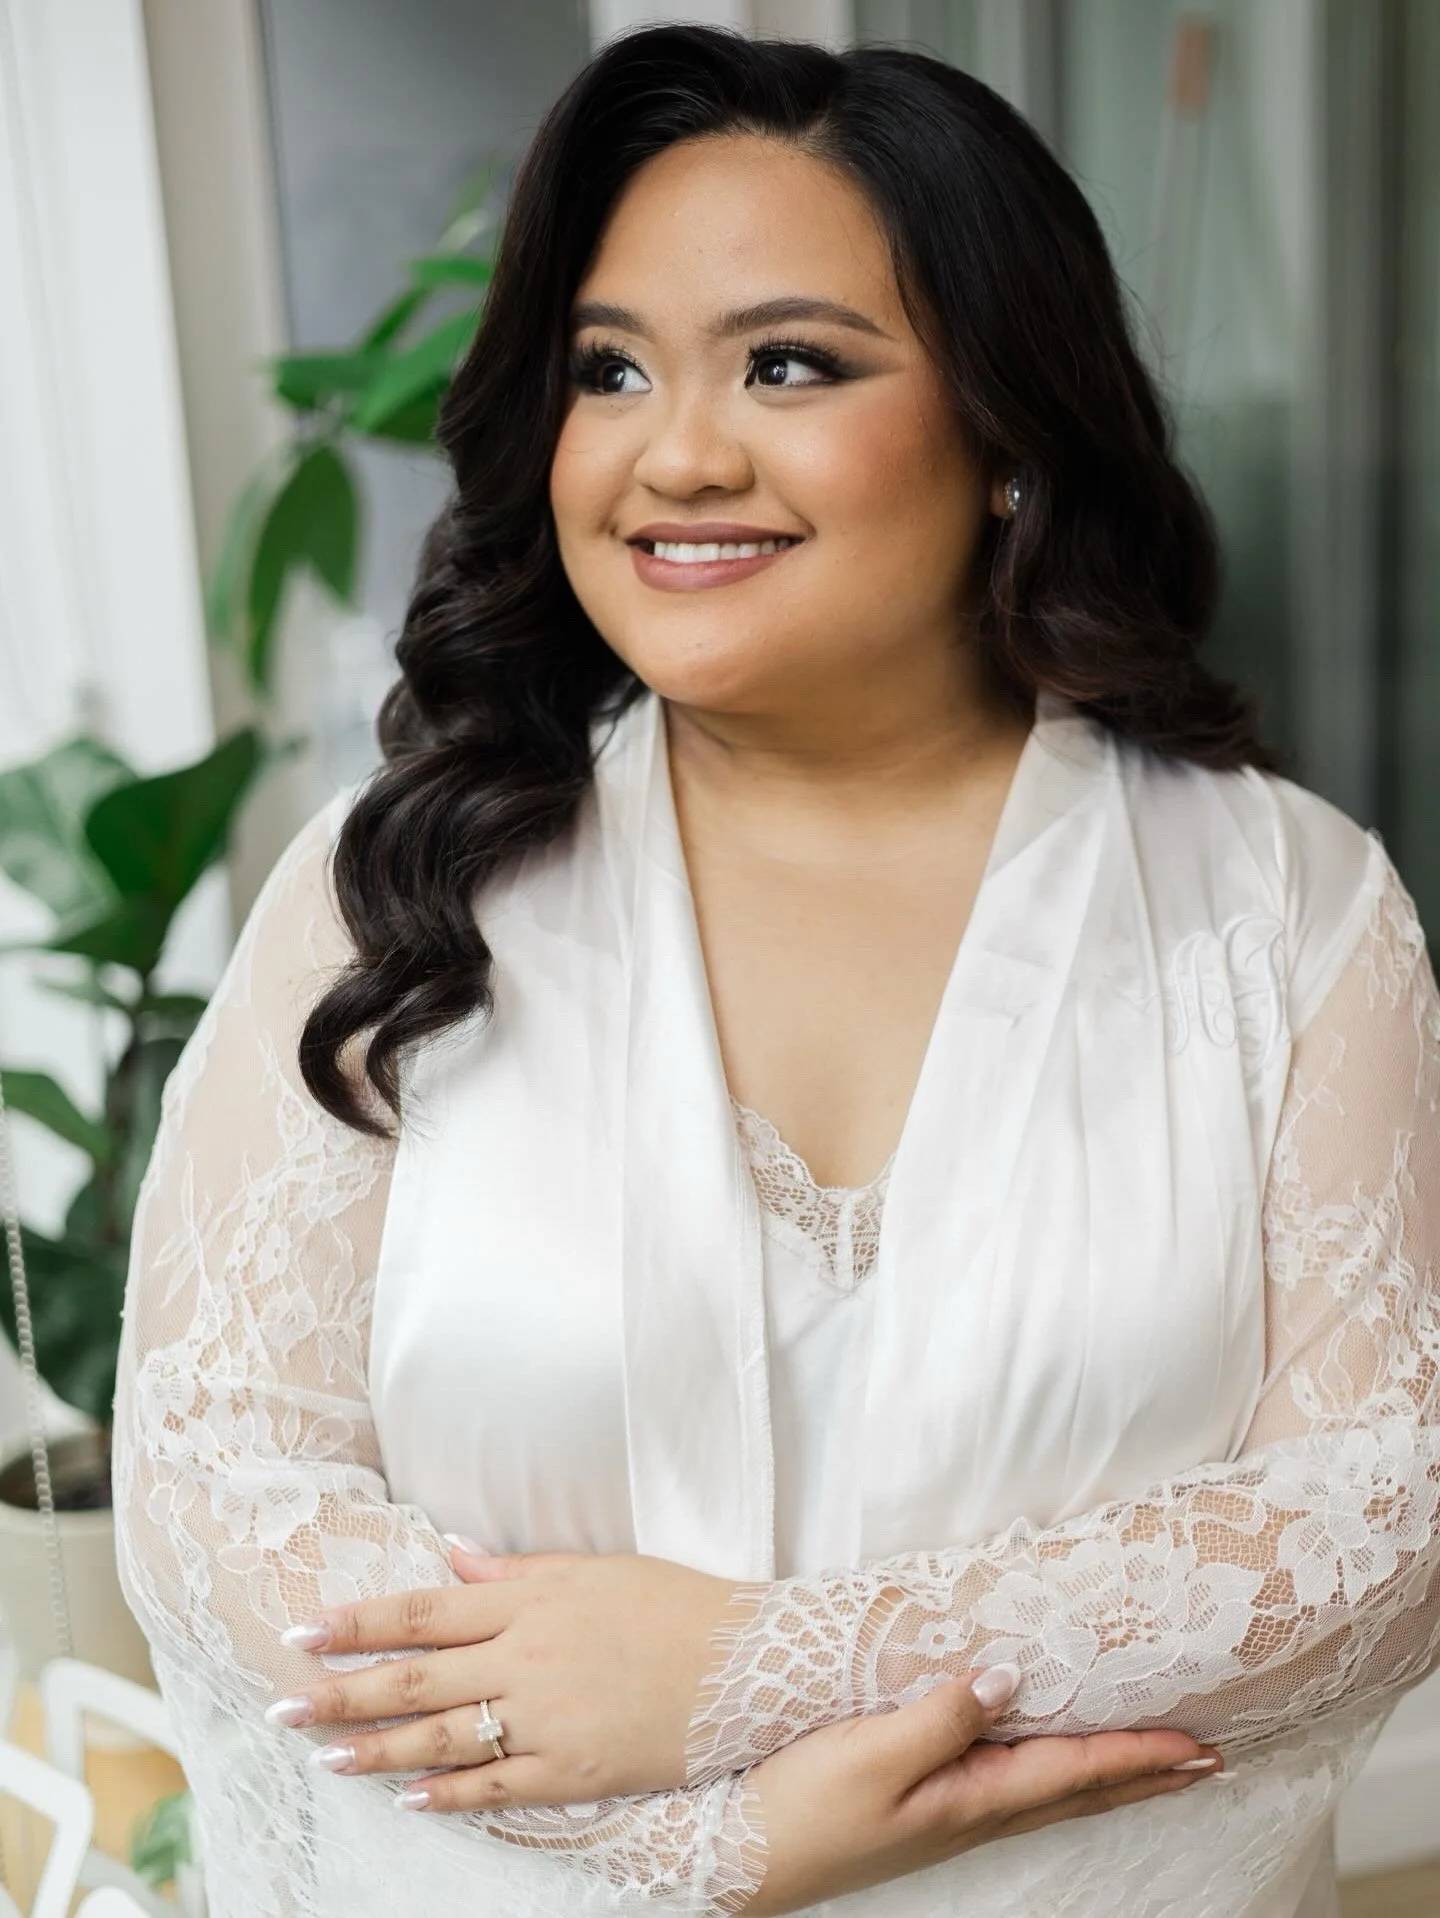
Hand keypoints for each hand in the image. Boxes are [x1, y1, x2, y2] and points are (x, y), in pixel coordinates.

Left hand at [263, 1544, 737, 1805]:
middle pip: (416, 1678)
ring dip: (376, 1747)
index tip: (304, 1632)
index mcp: (530, 1599)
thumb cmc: (677, 1604)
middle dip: (342, 1691)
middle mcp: (527, 1656)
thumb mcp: (596, 1569)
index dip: (359, 1623)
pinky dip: (447, 1792)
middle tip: (282, 1704)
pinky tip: (407, 1796)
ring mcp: (548, 1717)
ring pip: (442, 1737)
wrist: (752, 1663)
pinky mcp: (575, 1769)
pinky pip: (496, 1784)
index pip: (423, 1610)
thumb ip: (516, 1568)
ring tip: (323, 1752)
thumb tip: (451, 1554)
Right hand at [738, 1667, 1225, 1915]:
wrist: (748, 1857)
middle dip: (1147, 1775)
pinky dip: (1061, 1774)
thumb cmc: (804, 1807)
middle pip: (1080, 1790)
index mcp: (973, 1798)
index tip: (1199, 1747)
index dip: (1139, 1757)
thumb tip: (1008, 1676)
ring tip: (1157, 1764)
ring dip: (1112, 1776)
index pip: (1075, 1771)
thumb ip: (942, 1716)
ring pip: (1054, 1790)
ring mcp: (952, 1814)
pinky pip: (1018, 1786)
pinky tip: (1057, 1765)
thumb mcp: (870, 1754)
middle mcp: (976, 1810)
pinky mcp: (927, 1806)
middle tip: (1209, 1760)